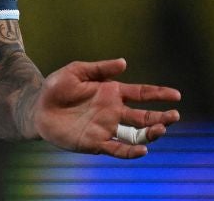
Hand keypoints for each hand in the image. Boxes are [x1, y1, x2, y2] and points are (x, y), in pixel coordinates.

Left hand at [34, 58, 180, 158]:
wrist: (36, 108)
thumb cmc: (56, 88)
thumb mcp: (76, 71)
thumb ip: (100, 68)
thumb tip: (124, 62)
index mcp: (112, 93)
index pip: (141, 93)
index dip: (159, 94)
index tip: (176, 95)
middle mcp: (113, 112)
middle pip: (144, 116)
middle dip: (161, 116)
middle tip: (174, 116)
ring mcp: (107, 128)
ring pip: (136, 134)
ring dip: (151, 134)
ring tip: (161, 129)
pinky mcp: (96, 143)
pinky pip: (118, 149)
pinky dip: (132, 151)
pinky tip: (143, 150)